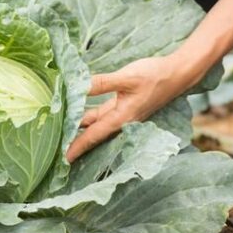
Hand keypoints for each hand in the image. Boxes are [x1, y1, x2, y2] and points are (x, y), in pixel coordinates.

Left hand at [65, 55, 198, 162]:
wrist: (177, 73)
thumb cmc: (155, 76)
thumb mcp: (127, 77)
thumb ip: (102, 83)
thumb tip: (78, 87)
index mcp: (122, 118)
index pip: (93, 136)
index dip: (77, 147)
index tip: (62, 159)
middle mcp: (121, 120)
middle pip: (92, 134)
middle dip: (74, 142)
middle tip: (55, 150)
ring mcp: (122, 113)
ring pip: (95, 124)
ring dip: (79, 128)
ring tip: (60, 133)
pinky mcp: (123, 104)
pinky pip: (100, 114)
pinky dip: (88, 115)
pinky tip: (75, 113)